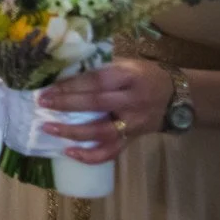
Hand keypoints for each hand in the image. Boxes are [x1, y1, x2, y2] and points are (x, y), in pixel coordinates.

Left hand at [38, 58, 173, 162]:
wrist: (177, 98)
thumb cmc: (145, 75)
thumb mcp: (127, 63)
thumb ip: (101, 68)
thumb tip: (64, 69)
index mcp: (129, 77)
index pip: (97, 80)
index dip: (72, 84)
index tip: (49, 86)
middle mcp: (131, 101)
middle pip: (97, 104)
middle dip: (67, 104)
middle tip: (42, 103)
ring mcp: (132, 123)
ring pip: (101, 131)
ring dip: (73, 132)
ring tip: (48, 127)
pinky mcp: (132, 139)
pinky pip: (111, 152)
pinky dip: (90, 156)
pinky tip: (69, 152)